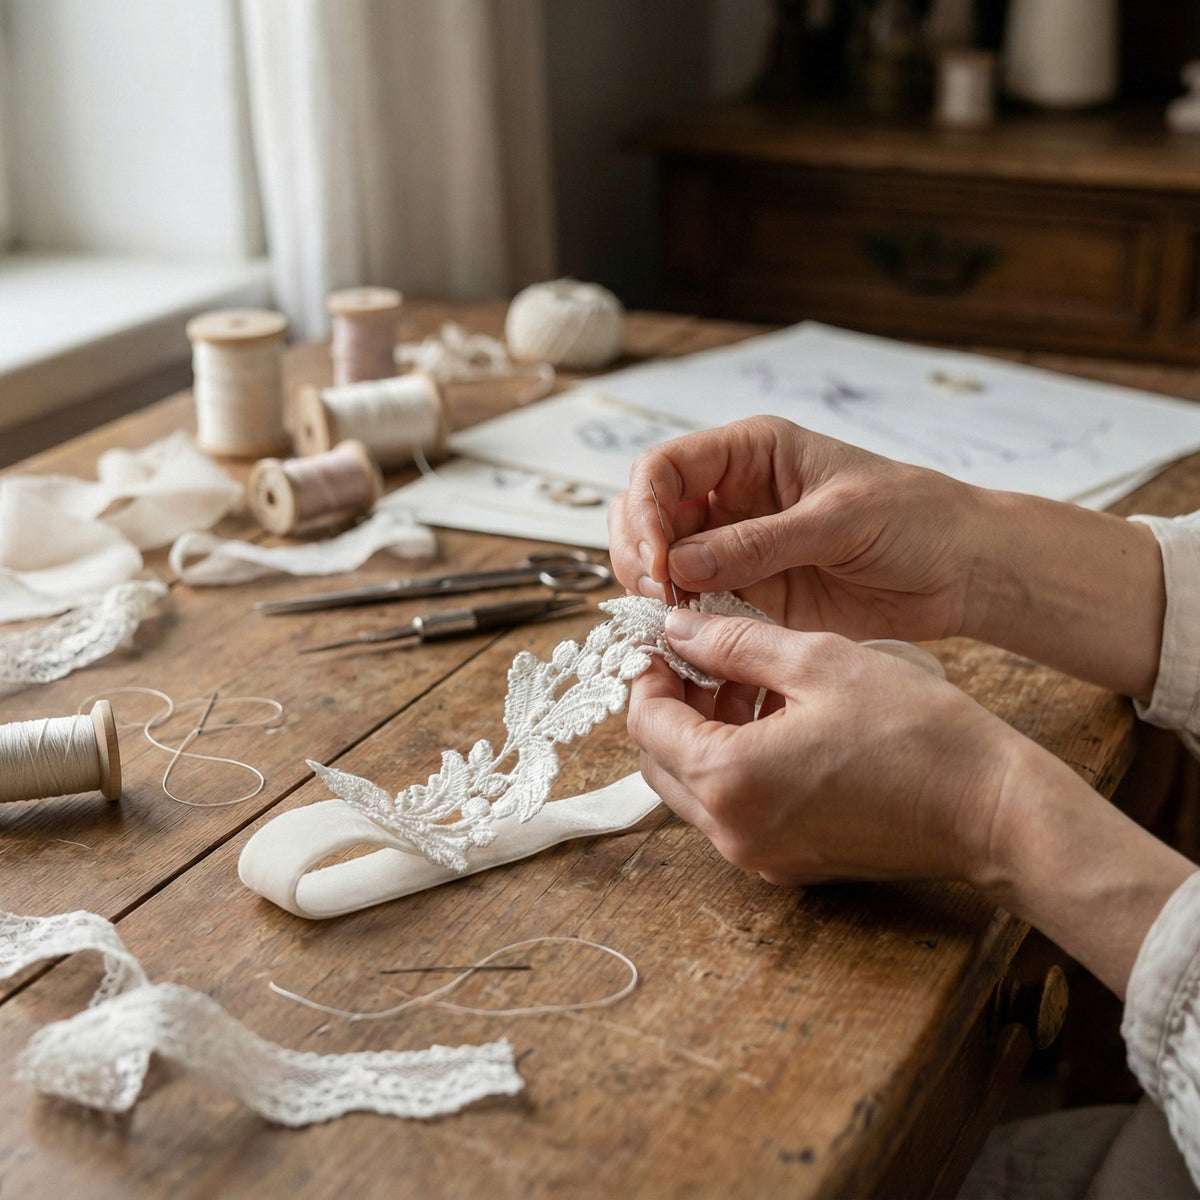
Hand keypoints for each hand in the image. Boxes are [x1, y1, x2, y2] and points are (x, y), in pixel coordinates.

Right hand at [608, 415, 1165, 701]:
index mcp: (751, 453)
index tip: (658, 560)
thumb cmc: (916, 519)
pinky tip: (686, 636)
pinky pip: (694, 602)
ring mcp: (735, 545)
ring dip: (651, 587)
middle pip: (647, 512)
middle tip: (657, 596)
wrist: (962, 570)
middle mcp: (732, 496)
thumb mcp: (840, 519)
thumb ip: (760, 541)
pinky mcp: (748, 592)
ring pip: (659, 560)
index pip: (665, 467)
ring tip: (670, 618)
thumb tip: (679, 563)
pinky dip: (679, 619)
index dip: (647, 509)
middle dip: (638, 550)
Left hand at [630, 607, 1194, 997]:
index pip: (647, 722)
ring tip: (746, 680)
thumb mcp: (818, 661)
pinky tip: (774, 721)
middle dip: (671, 703)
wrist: (993, 811)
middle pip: (659, 760)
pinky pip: (732, 810)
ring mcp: (759, 856)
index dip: (650, 672)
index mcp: (730, 780)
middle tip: (705, 656)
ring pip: (693, 787)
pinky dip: (733, 764)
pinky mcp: (788, 864)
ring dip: (702, 733)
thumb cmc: (917, 731)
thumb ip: (733, 643)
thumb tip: (677, 629)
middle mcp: (732, 831)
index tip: (668, 638)